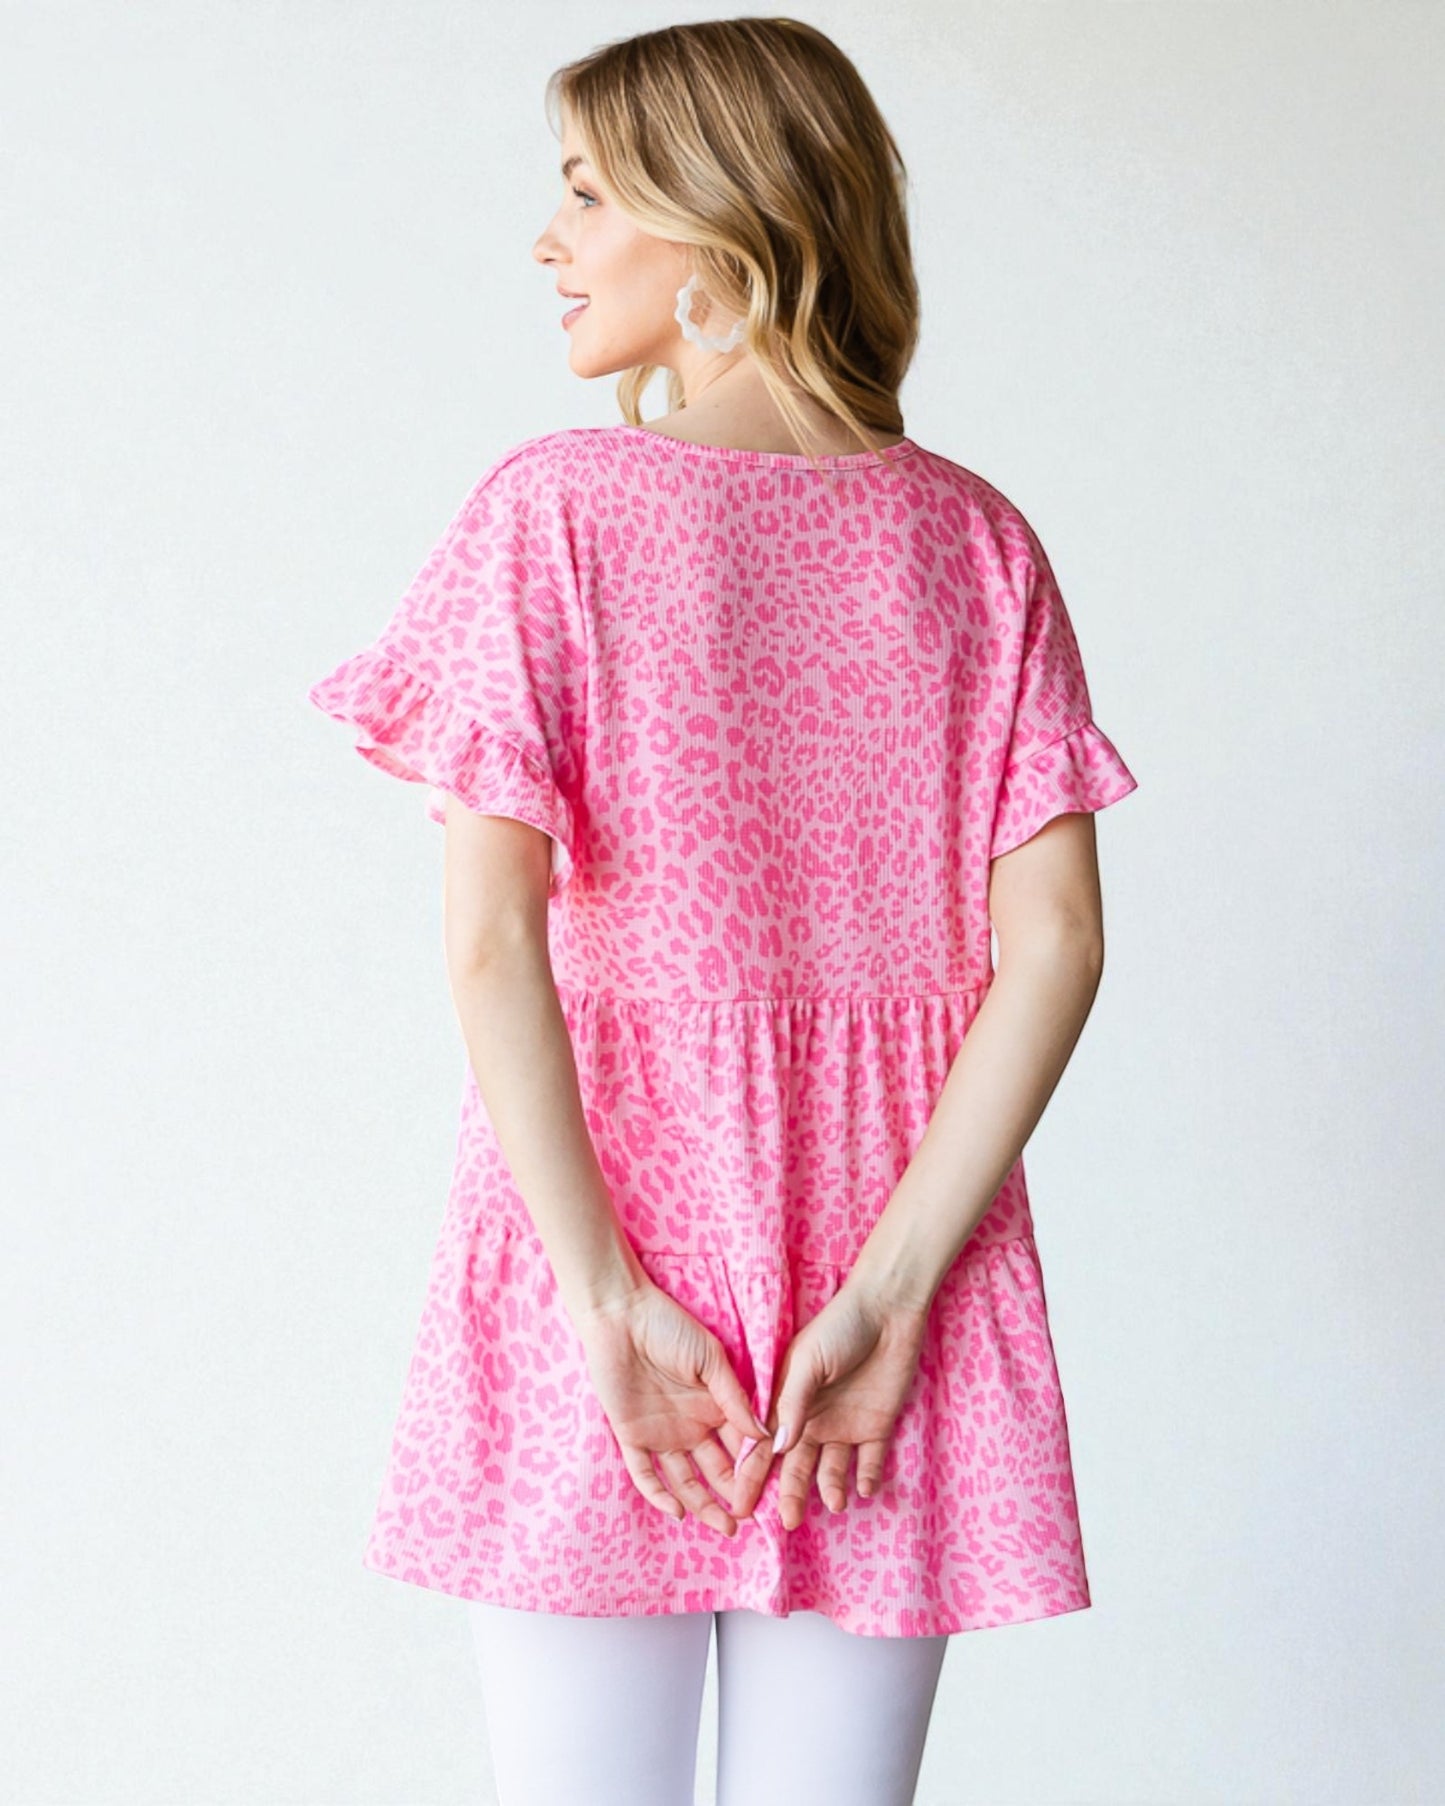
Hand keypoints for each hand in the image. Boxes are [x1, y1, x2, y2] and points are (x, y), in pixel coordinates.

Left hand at [575, 1280, 770, 1538]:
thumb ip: (735, 1398)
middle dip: (733, 1496)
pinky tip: (677, 1510)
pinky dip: (659, 1495)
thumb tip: (765, 1435)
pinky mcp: (630, 1437)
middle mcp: (692, 1426)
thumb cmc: (670, 1327)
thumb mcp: (711, 1359)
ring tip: (723, 1526)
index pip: (740, 1447)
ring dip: (703, 1504)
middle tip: (748, 1518)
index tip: (771, 1493)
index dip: (755, 1470)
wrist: (621, 1316)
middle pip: (716, 1471)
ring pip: (685, 1480)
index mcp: (715, 1406)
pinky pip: (645, 1474)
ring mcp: (661, 1434)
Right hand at [755, 1282, 930, 1530]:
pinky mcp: (876, 1426)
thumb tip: (777, 1449)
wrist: (888, 1311)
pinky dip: (867, 1478)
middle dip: (791, 1496)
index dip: (750, 1477)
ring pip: (831, 1470)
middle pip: (797, 1468)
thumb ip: (792, 1404)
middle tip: (788, 1523)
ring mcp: (844, 1425)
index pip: (764, 1447)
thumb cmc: (839, 1327)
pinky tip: (864, 1488)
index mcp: (787, 1403)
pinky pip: (870, 1461)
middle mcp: (812, 1420)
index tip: (740, 1508)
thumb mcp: (807, 1362)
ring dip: (831, 1489)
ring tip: (835, 1503)